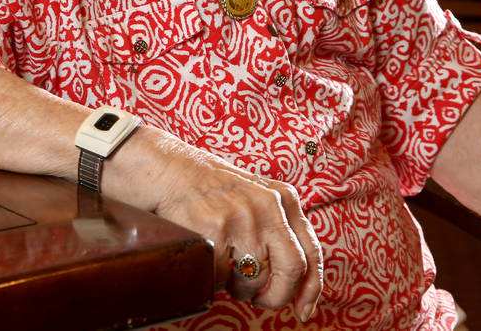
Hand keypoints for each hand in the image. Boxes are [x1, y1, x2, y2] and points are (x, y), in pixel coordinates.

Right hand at [105, 126, 321, 321]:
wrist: (170, 170)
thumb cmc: (211, 191)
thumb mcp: (256, 198)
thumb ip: (277, 228)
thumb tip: (297, 281)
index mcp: (283, 198)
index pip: (311, 251)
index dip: (311, 288)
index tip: (304, 310)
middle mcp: (267, 206)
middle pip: (292, 270)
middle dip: (278, 296)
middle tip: (260, 300)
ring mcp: (241, 218)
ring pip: (253, 281)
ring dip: (238, 288)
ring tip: (224, 268)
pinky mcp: (213, 232)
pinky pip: (221, 280)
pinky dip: (213, 281)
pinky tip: (206, 259)